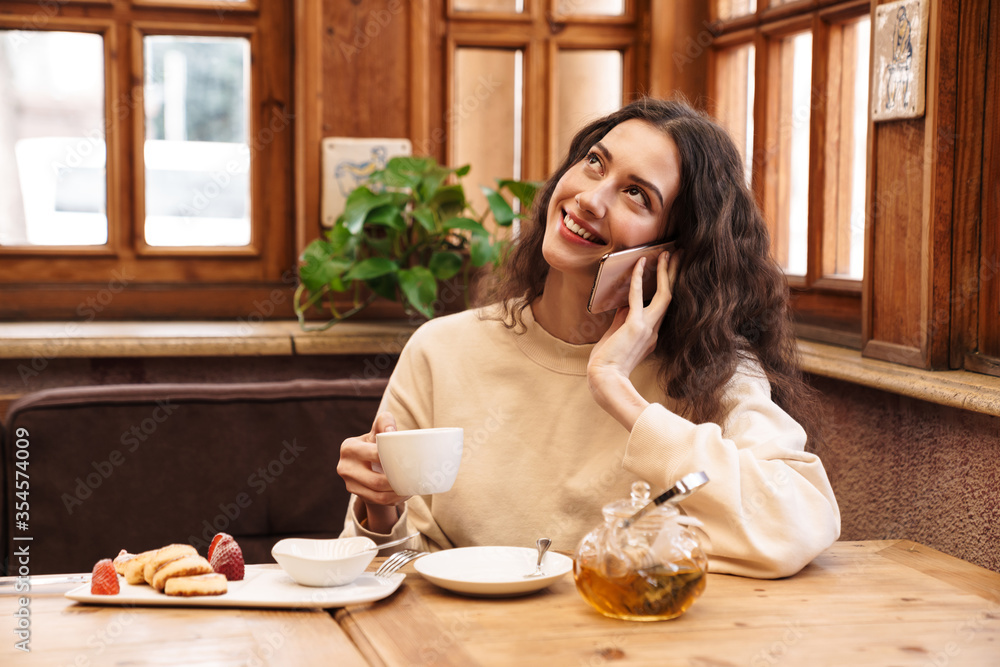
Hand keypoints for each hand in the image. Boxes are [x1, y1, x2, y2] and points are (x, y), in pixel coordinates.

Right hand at [337, 411, 406, 531]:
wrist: (365, 460)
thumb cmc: (375, 442)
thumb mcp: (377, 430)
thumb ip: (384, 423)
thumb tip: (391, 432)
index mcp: (349, 448)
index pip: (374, 455)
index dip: (392, 458)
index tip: (408, 460)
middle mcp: (345, 467)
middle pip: (376, 481)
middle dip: (396, 482)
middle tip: (413, 478)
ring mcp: (349, 484)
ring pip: (378, 495)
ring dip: (397, 494)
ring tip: (410, 487)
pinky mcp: (357, 494)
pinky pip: (378, 501)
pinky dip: (394, 499)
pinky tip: (404, 493)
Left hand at [587, 250, 680, 427]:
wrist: (604, 380)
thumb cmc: (607, 363)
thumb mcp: (617, 338)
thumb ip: (621, 321)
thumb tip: (622, 304)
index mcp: (651, 335)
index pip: (661, 307)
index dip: (664, 288)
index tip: (668, 271)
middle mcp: (654, 330)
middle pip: (670, 297)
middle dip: (674, 276)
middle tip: (679, 256)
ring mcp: (647, 327)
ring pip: (664, 294)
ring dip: (666, 272)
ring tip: (667, 253)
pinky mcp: (635, 326)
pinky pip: (638, 296)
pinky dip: (639, 278)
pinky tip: (641, 262)